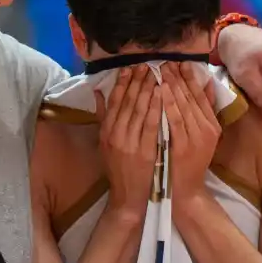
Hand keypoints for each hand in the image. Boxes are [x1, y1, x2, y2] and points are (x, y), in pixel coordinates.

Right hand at [96, 66, 160, 214]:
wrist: (127, 197)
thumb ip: (103, 117)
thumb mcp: (106, 143)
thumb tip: (99, 92)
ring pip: (139, 110)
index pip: (113, 102)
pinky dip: (156, 108)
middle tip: (146, 65)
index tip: (129, 68)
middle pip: (127, 102)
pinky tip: (162, 95)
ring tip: (156, 74)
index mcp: (106, 131)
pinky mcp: (145, 151)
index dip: (122, 83)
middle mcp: (115, 135)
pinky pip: (152, 125)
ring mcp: (130, 143)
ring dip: (148, 89)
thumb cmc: (118, 169)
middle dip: (137, 81)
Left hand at [163, 63, 219, 204]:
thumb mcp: (202, 137)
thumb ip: (205, 111)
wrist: (186, 192)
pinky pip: (174, 119)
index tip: (181, 63)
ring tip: (162, 69)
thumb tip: (208, 84)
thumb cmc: (190, 164)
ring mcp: (196, 138)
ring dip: (172, 85)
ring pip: (183, 105)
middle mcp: (207, 129)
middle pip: (192, 97)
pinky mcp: (184, 145)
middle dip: (179, 77)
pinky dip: (168, 103)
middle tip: (167, 60)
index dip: (191, 78)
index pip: (201, 96)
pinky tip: (160, 90)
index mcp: (213, 126)